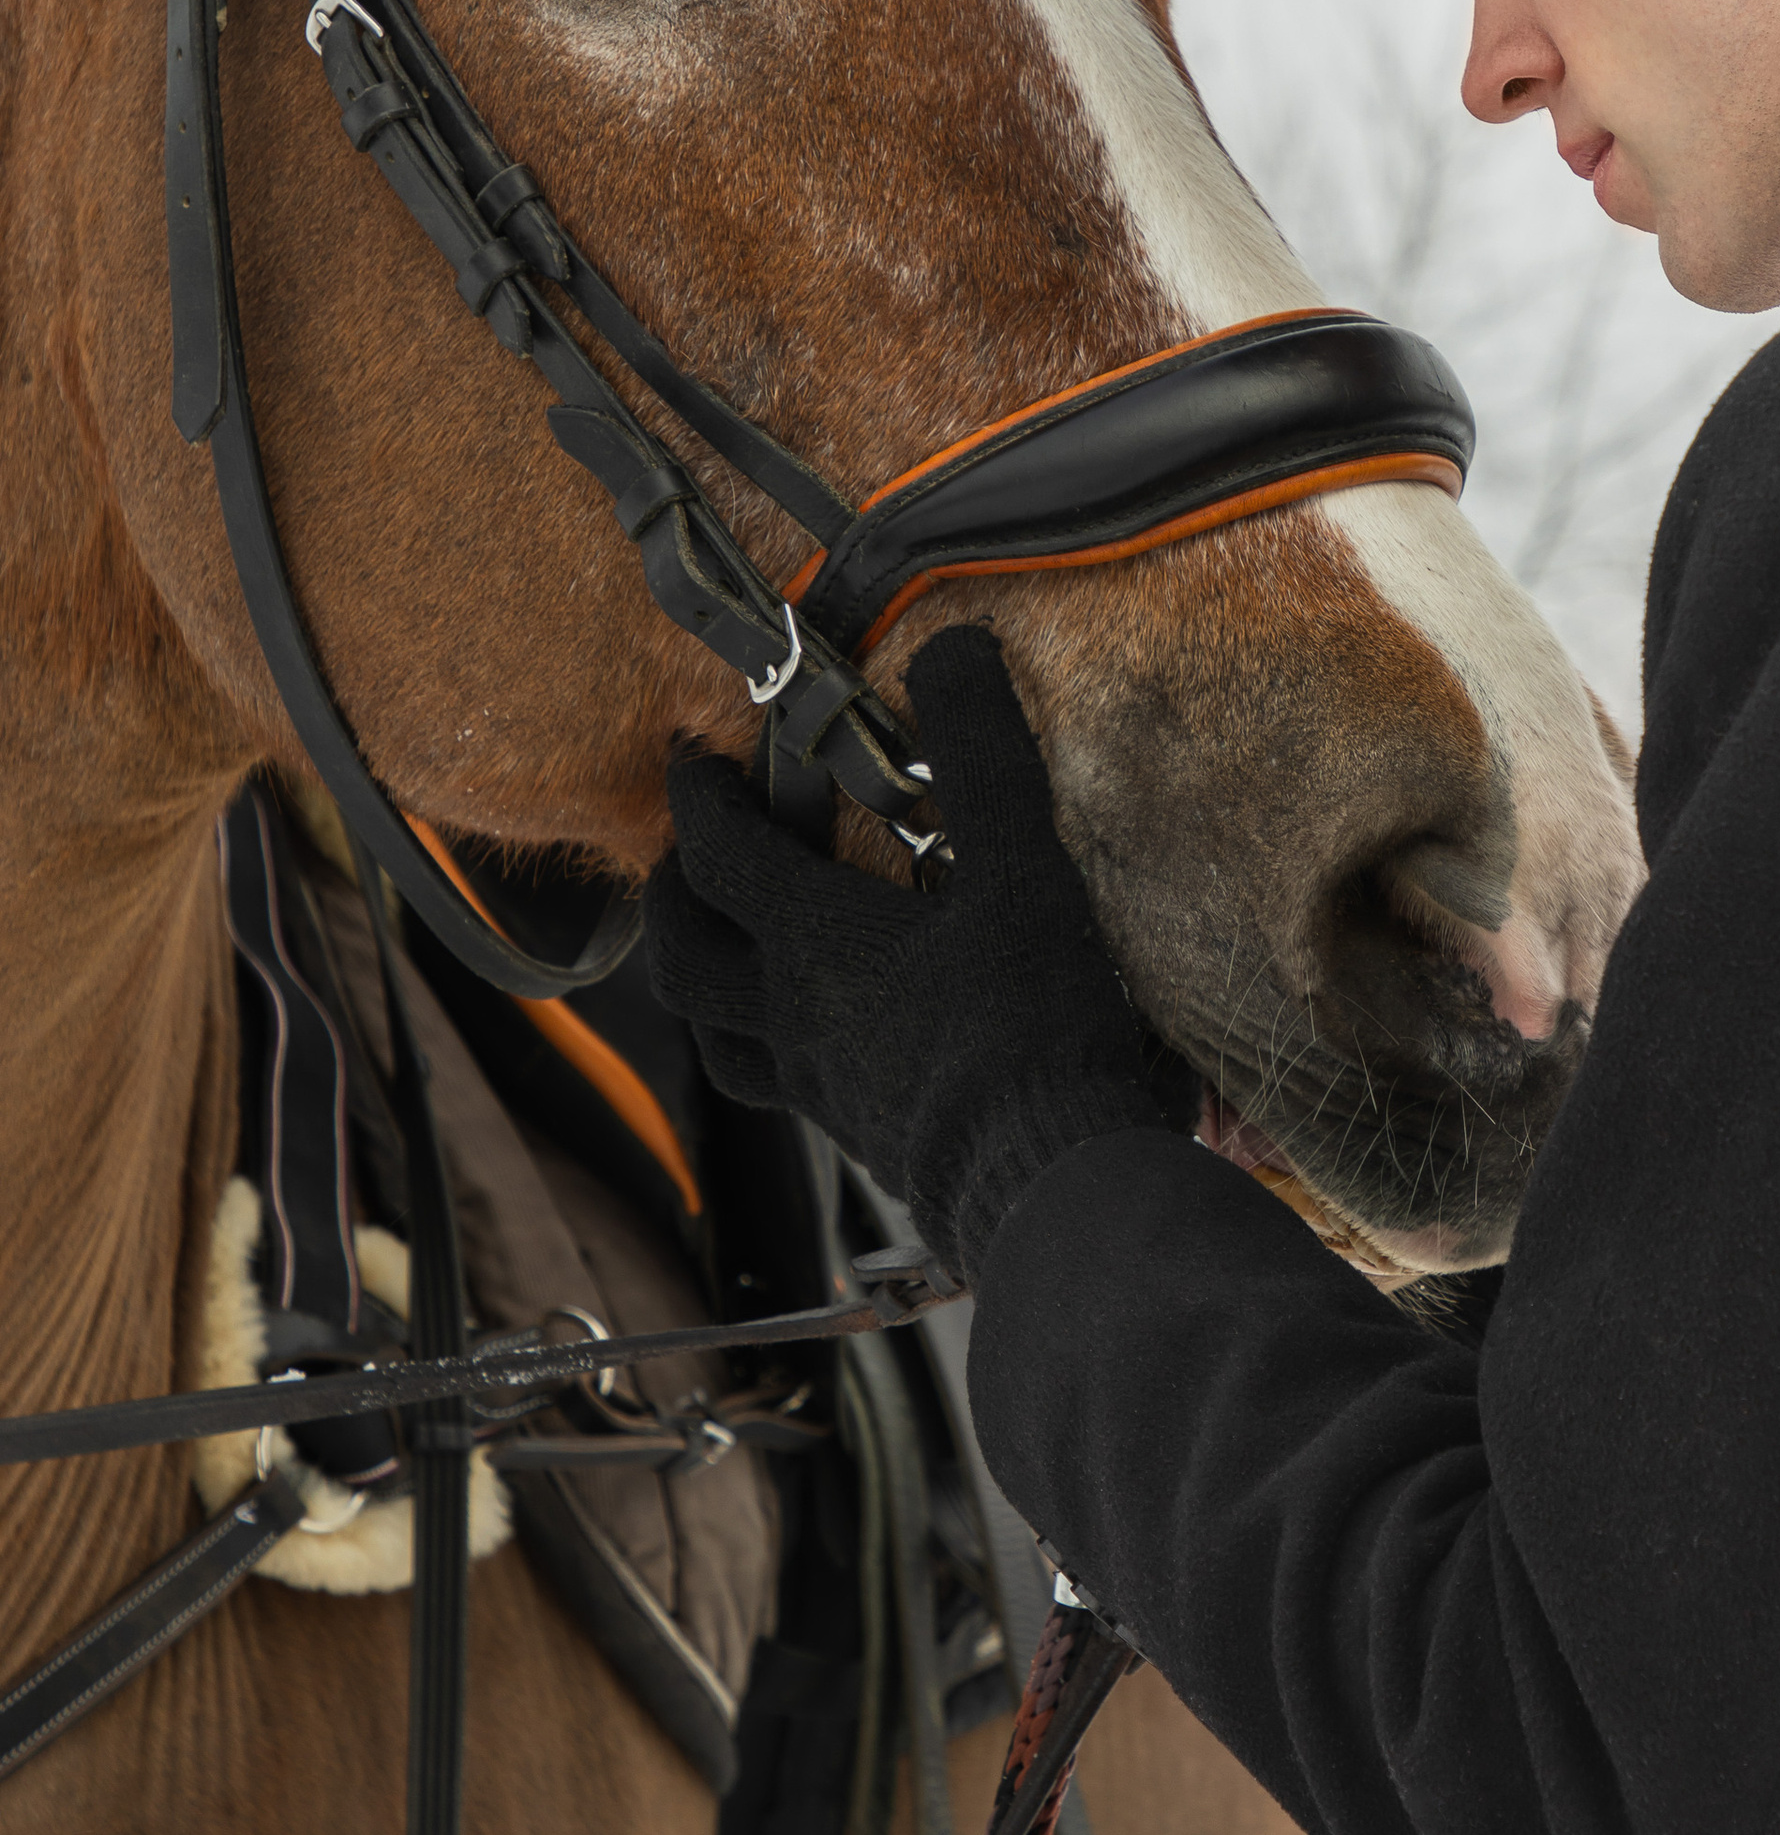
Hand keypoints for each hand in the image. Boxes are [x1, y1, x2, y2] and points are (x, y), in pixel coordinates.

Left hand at [643, 624, 1194, 1281]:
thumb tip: (955, 646)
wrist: (1049, 1187)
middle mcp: (795, 1018)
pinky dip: (775, 1049)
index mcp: (815, 945)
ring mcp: (822, 1089)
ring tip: (731, 952)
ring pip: (720, 1037)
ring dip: (707, 985)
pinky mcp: (863, 1139)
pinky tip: (829, 1038)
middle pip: (684, 958)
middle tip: (692, 857)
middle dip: (674, 897)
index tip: (694, 760)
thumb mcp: (1022, 872)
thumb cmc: (1028, 1028)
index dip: (698, 798)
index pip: (719, 856)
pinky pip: (783, 1088)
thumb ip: (986, 758)